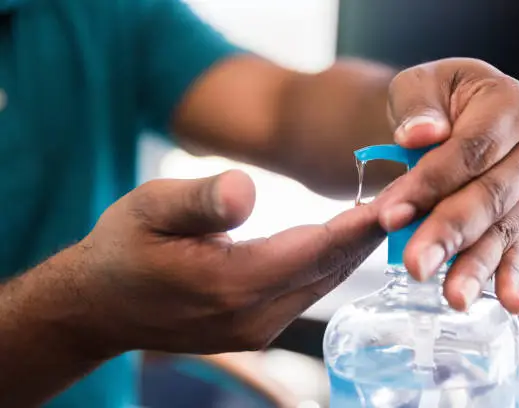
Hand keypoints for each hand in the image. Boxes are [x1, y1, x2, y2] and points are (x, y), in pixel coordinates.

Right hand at [74, 170, 383, 354]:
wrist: (100, 307)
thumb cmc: (122, 250)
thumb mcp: (149, 210)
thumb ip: (201, 201)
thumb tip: (247, 189)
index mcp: (232, 284)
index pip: (317, 249)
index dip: (362, 222)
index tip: (402, 195)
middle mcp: (254, 316)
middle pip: (330, 268)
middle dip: (368, 232)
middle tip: (406, 194)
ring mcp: (257, 329)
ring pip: (323, 281)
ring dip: (353, 248)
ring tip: (385, 210)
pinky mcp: (256, 329)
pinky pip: (306, 291)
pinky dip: (328, 262)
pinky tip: (342, 237)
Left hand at [378, 57, 518, 313]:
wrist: (450, 112)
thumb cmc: (432, 99)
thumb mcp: (418, 85)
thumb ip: (418, 107)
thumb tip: (422, 135)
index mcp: (512, 105)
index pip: (470, 151)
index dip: (430, 184)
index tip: (391, 215)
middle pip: (489, 196)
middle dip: (448, 232)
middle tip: (415, 265)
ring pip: (501, 229)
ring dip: (474, 264)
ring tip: (453, 297)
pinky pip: (516, 246)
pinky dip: (510, 275)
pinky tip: (509, 303)